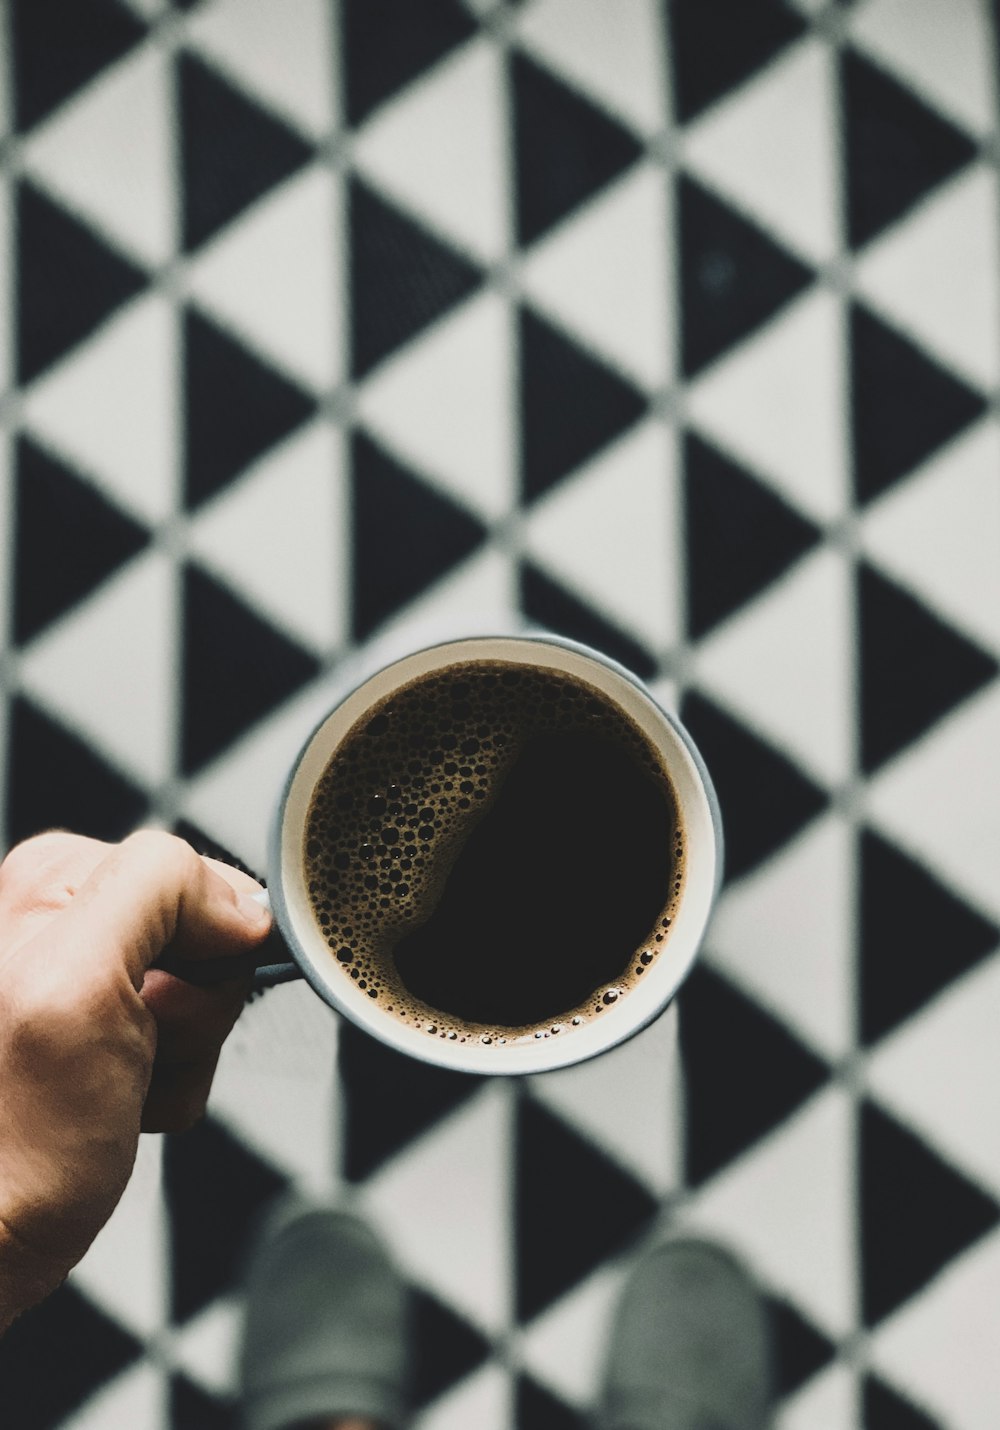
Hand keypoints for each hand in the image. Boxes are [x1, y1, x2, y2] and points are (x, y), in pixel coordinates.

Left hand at [0, 829, 271, 1330]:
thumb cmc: (6, 1143)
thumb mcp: (79, 983)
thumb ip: (157, 890)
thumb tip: (239, 898)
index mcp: (49, 881)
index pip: (197, 879)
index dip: (205, 948)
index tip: (159, 1001)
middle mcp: (58, 922)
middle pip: (206, 943)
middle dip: (190, 1009)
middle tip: (130, 1051)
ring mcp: (78, 986)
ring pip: (201, 1001)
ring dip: (179, 1059)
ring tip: (116, 1089)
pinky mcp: (92, 1040)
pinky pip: (180, 1047)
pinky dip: (164, 1089)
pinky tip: (115, 1109)